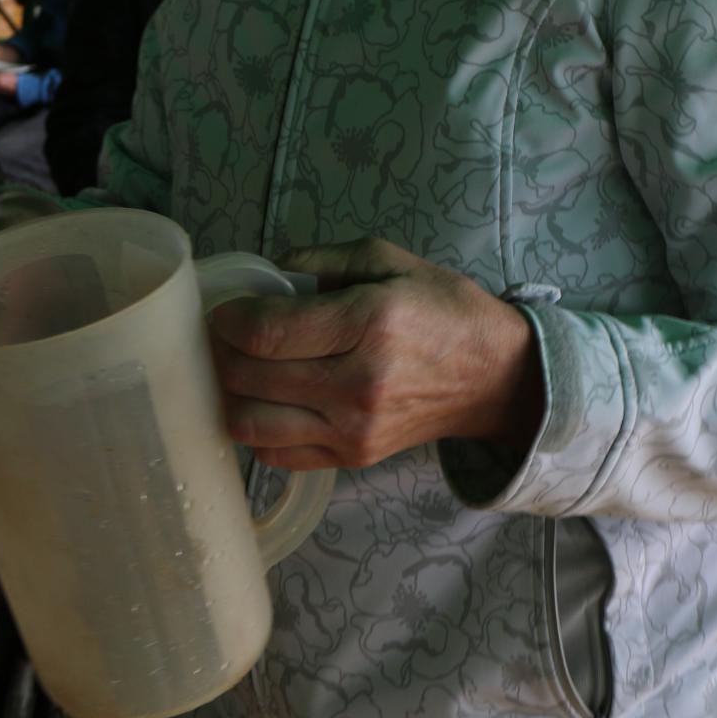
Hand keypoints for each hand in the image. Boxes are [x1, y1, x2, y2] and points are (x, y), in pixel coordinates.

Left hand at [207, 237, 542, 472]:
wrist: (496, 377)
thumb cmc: (444, 310)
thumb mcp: (392, 261)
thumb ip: (325, 260)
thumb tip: (271, 271)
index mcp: (368, 323)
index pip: (267, 333)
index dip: (229, 321)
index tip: (223, 311)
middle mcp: (357, 382)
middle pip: (250, 377)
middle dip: (221, 352)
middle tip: (221, 337)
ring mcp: (353, 428)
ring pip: (253, 423)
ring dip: (230, 395)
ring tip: (237, 371)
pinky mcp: (353, 457)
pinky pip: (277, 454)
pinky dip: (256, 430)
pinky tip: (264, 404)